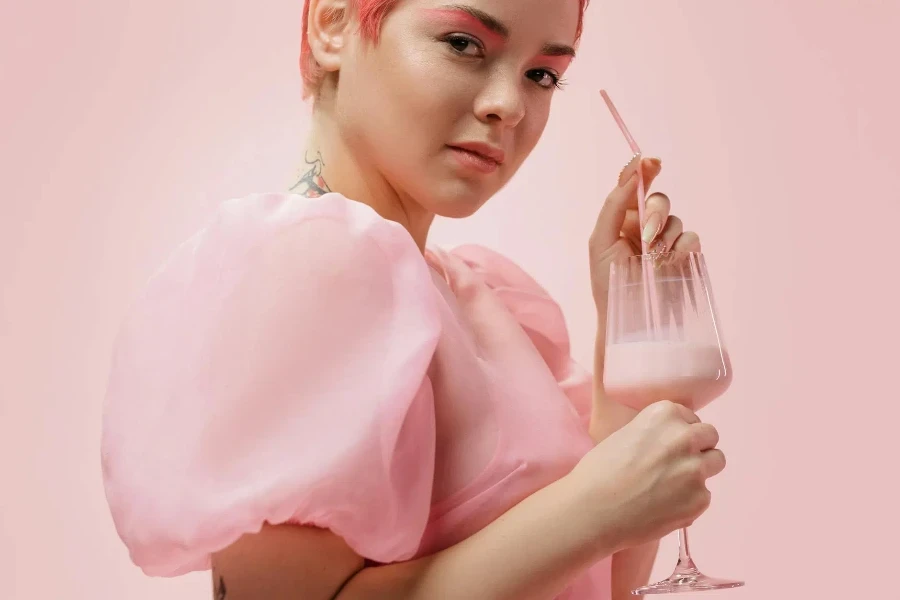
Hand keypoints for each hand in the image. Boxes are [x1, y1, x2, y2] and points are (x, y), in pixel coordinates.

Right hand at [569, 400, 724, 551]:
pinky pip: (704, 495)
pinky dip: (690, 500)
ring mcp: (695, 469)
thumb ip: (655, 434)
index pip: (690, 417)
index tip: (667, 445)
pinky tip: (665, 506)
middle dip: (698, 447)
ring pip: (716, 462)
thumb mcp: (625, 435)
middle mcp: (685, 437)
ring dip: (700, 470)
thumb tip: (671, 443)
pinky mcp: (700, 500)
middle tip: (677, 462)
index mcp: (664, 415)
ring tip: (675, 484)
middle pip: (710, 435)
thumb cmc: (598, 472)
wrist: (591, 511)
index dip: (679, 432)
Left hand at [588, 155, 702, 312]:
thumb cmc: (608, 284)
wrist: (629, 318)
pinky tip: (671, 260)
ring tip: (652, 258)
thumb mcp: (600, 243)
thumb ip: (613, 207)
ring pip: (675, 219)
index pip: (635, 188)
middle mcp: (645, 228)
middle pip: (658, 200)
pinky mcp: (684, 257)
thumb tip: (630, 175)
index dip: (644, 170)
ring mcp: (666, 243)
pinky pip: (691, 237)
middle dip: (654, 211)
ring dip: (664, 235)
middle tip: (646, 234)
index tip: (650, 161)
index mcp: (622, 221)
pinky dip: (683, 245)